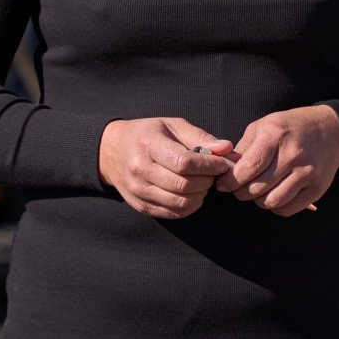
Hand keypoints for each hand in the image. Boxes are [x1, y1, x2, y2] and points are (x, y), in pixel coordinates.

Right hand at [97, 117, 234, 219]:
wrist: (112, 151)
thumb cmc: (147, 135)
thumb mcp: (172, 126)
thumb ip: (200, 138)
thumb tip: (226, 148)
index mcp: (148, 145)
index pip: (184, 163)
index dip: (208, 166)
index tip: (221, 163)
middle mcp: (140, 170)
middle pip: (184, 185)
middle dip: (207, 181)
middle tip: (214, 173)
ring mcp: (139, 191)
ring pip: (180, 202)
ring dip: (200, 194)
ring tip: (203, 182)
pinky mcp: (141, 206)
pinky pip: (173, 213)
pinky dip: (190, 206)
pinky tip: (193, 194)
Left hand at [213, 104, 338, 216]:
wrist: (331, 131)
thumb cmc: (292, 128)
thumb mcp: (265, 125)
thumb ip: (245, 147)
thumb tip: (226, 169)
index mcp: (275, 136)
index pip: (248, 168)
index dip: (231, 181)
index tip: (223, 184)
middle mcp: (292, 155)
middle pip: (257, 188)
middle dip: (240, 192)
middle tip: (238, 189)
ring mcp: (307, 173)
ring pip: (271, 202)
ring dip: (258, 201)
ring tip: (257, 192)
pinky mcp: (316, 189)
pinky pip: (288, 209)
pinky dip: (276, 207)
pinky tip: (273, 195)